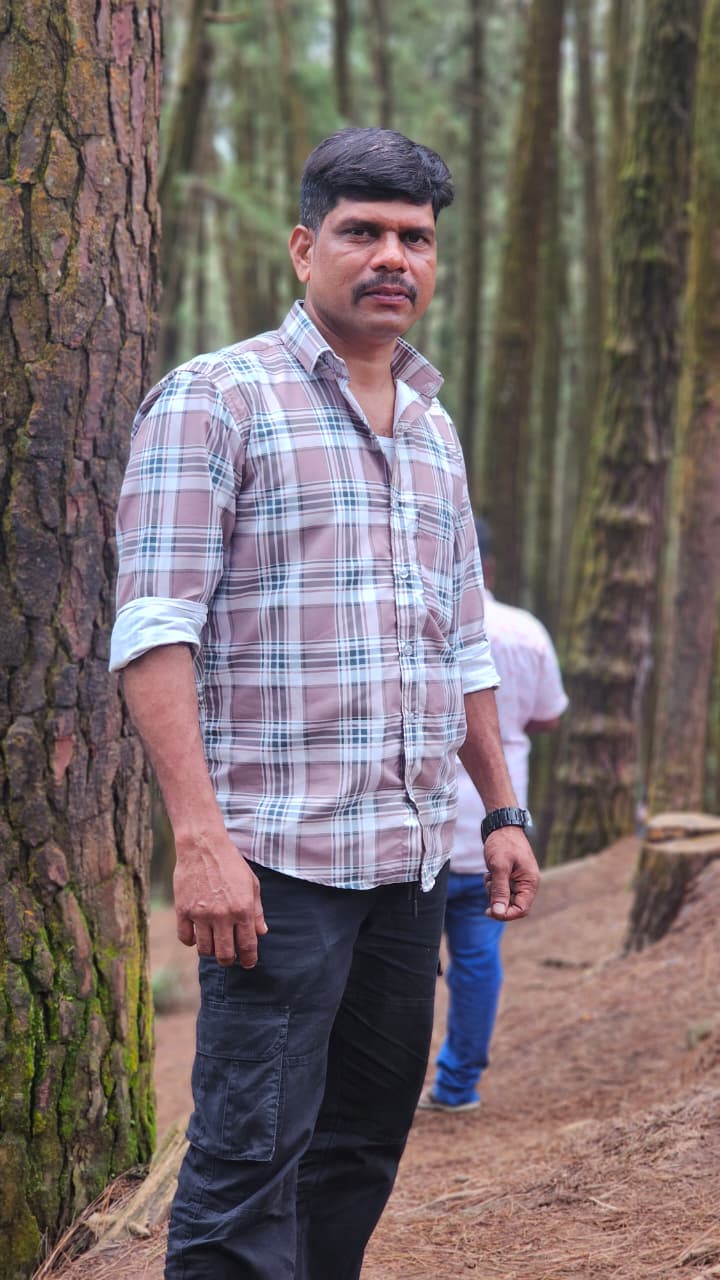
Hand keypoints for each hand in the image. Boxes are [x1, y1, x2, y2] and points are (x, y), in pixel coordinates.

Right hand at [173, 831, 267, 967]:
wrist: (203, 845)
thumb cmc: (231, 863)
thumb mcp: (252, 884)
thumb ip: (257, 911)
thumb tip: (261, 933)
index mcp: (243, 909)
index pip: (247, 945)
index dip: (249, 959)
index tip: (249, 963)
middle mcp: (222, 915)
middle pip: (225, 954)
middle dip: (230, 960)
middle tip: (230, 958)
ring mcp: (201, 914)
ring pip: (205, 950)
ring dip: (211, 952)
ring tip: (214, 945)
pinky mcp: (183, 910)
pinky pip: (186, 938)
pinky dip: (192, 941)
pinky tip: (197, 934)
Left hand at [483, 827, 538, 920]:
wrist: (501, 825)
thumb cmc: (503, 843)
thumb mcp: (499, 867)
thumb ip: (500, 890)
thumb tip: (498, 913)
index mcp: (530, 882)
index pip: (522, 909)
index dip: (506, 914)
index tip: (489, 911)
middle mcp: (527, 883)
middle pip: (513, 905)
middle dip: (498, 899)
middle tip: (489, 884)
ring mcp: (519, 880)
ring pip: (505, 898)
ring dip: (493, 891)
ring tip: (490, 875)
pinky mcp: (511, 876)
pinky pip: (501, 889)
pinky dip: (493, 884)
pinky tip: (490, 872)